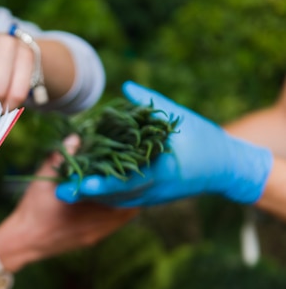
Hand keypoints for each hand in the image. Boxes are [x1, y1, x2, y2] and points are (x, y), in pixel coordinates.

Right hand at [0, 135, 137, 271]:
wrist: (22, 241)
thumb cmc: (32, 211)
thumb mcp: (43, 181)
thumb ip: (60, 158)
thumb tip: (76, 138)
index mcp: (91, 212)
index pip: (126, 198)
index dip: (133, 182)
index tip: (135, 168)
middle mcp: (99, 228)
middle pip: (129, 209)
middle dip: (130, 191)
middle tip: (130, 173)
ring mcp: (96, 236)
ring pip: (122, 218)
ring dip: (123, 202)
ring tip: (121, 185)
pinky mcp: (91, 240)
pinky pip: (111, 226)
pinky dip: (114, 213)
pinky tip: (107, 200)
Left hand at [56, 81, 273, 206]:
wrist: (227, 168)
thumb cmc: (205, 139)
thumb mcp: (179, 117)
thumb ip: (151, 104)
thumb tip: (126, 87)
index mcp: (160, 171)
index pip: (124, 181)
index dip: (99, 183)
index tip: (77, 183)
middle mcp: (154, 189)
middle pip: (113, 196)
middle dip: (87, 194)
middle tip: (60, 192)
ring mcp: (152, 198)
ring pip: (116, 201)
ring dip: (93, 196)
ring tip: (66, 189)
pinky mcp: (151, 200)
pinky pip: (123, 200)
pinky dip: (106, 195)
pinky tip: (88, 186)